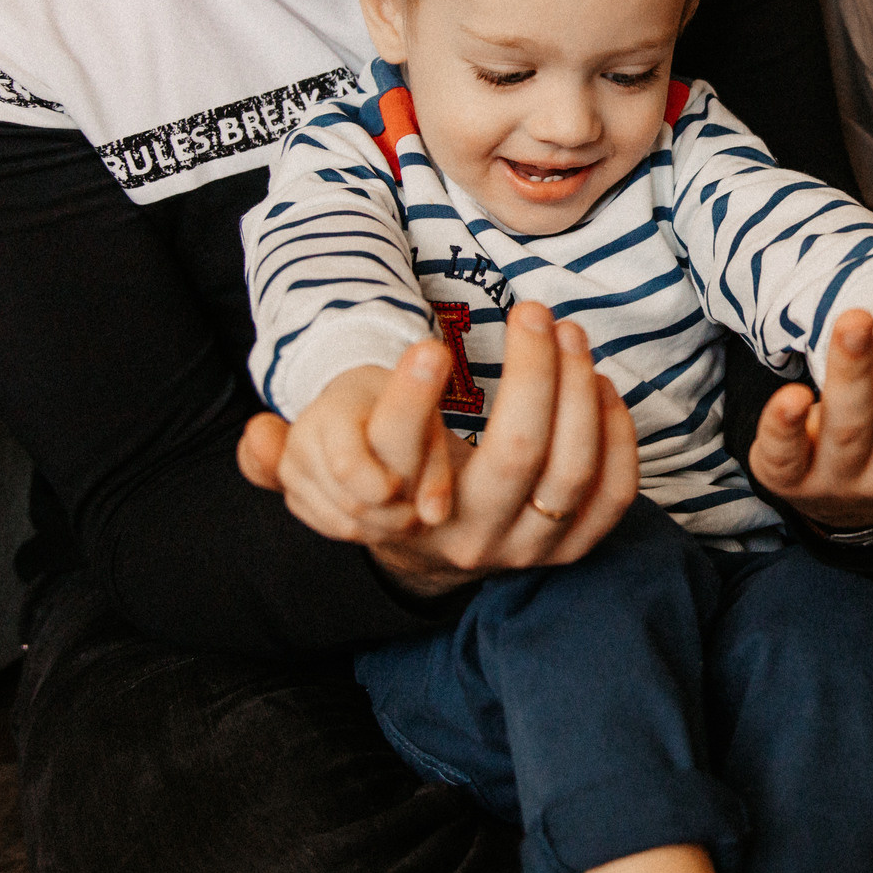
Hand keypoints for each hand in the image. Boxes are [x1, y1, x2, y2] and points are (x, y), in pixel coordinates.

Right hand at [237, 301, 638, 596]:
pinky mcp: (574, 549)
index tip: (427, 342)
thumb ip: (278, 458)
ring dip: (580, 393)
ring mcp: (530, 550)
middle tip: (534, 311)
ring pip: (573, 471)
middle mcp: (473, 540)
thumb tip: (256, 436)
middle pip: (519, 453)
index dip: (414, 399)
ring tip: (569, 334)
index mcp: (407, 519)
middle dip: (534, 372)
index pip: (411, 459)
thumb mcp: (327, 477)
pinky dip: (617, 439)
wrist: (435, 561)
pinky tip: (602, 386)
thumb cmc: (390, 491)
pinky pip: (612, 497)